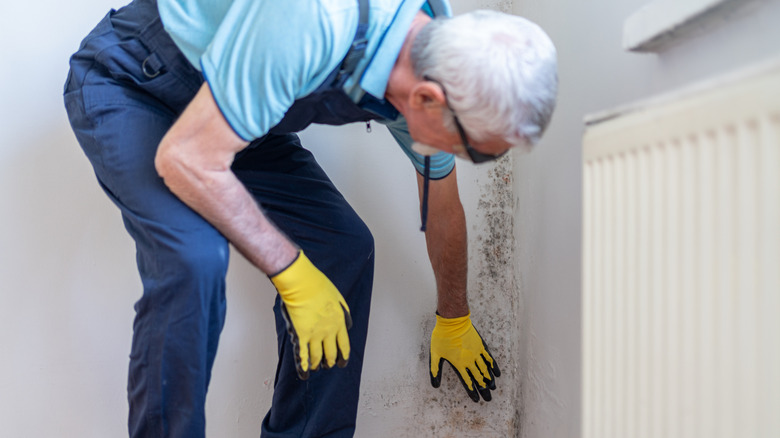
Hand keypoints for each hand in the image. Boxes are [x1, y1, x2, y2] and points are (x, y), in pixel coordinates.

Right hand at [270, 251, 351, 379]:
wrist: (303, 284)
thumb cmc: (318, 286)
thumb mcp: (339, 297)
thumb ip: (344, 312)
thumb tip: (348, 324)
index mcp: (339, 322)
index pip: (344, 345)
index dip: (343, 356)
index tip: (342, 363)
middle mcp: (328, 332)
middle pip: (331, 353)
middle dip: (330, 362)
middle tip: (328, 366)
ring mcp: (314, 335)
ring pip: (317, 357)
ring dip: (317, 364)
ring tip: (316, 368)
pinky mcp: (300, 335)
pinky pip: (302, 355)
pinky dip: (303, 367)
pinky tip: (304, 374)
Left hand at [429, 313, 500, 401]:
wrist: (452, 321)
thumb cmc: (441, 337)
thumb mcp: (435, 355)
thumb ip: (435, 370)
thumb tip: (434, 385)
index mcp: (458, 364)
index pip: (467, 381)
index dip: (472, 391)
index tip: (477, 400)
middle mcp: (469, 361)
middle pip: (478, 378)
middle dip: (483, 389)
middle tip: (489, 398)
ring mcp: (476, 353)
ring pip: (485, 369)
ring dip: (489, 380)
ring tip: (493, 388)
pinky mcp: (480, 345)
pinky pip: (489, 358)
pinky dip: (493, 367)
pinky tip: (497, 373)